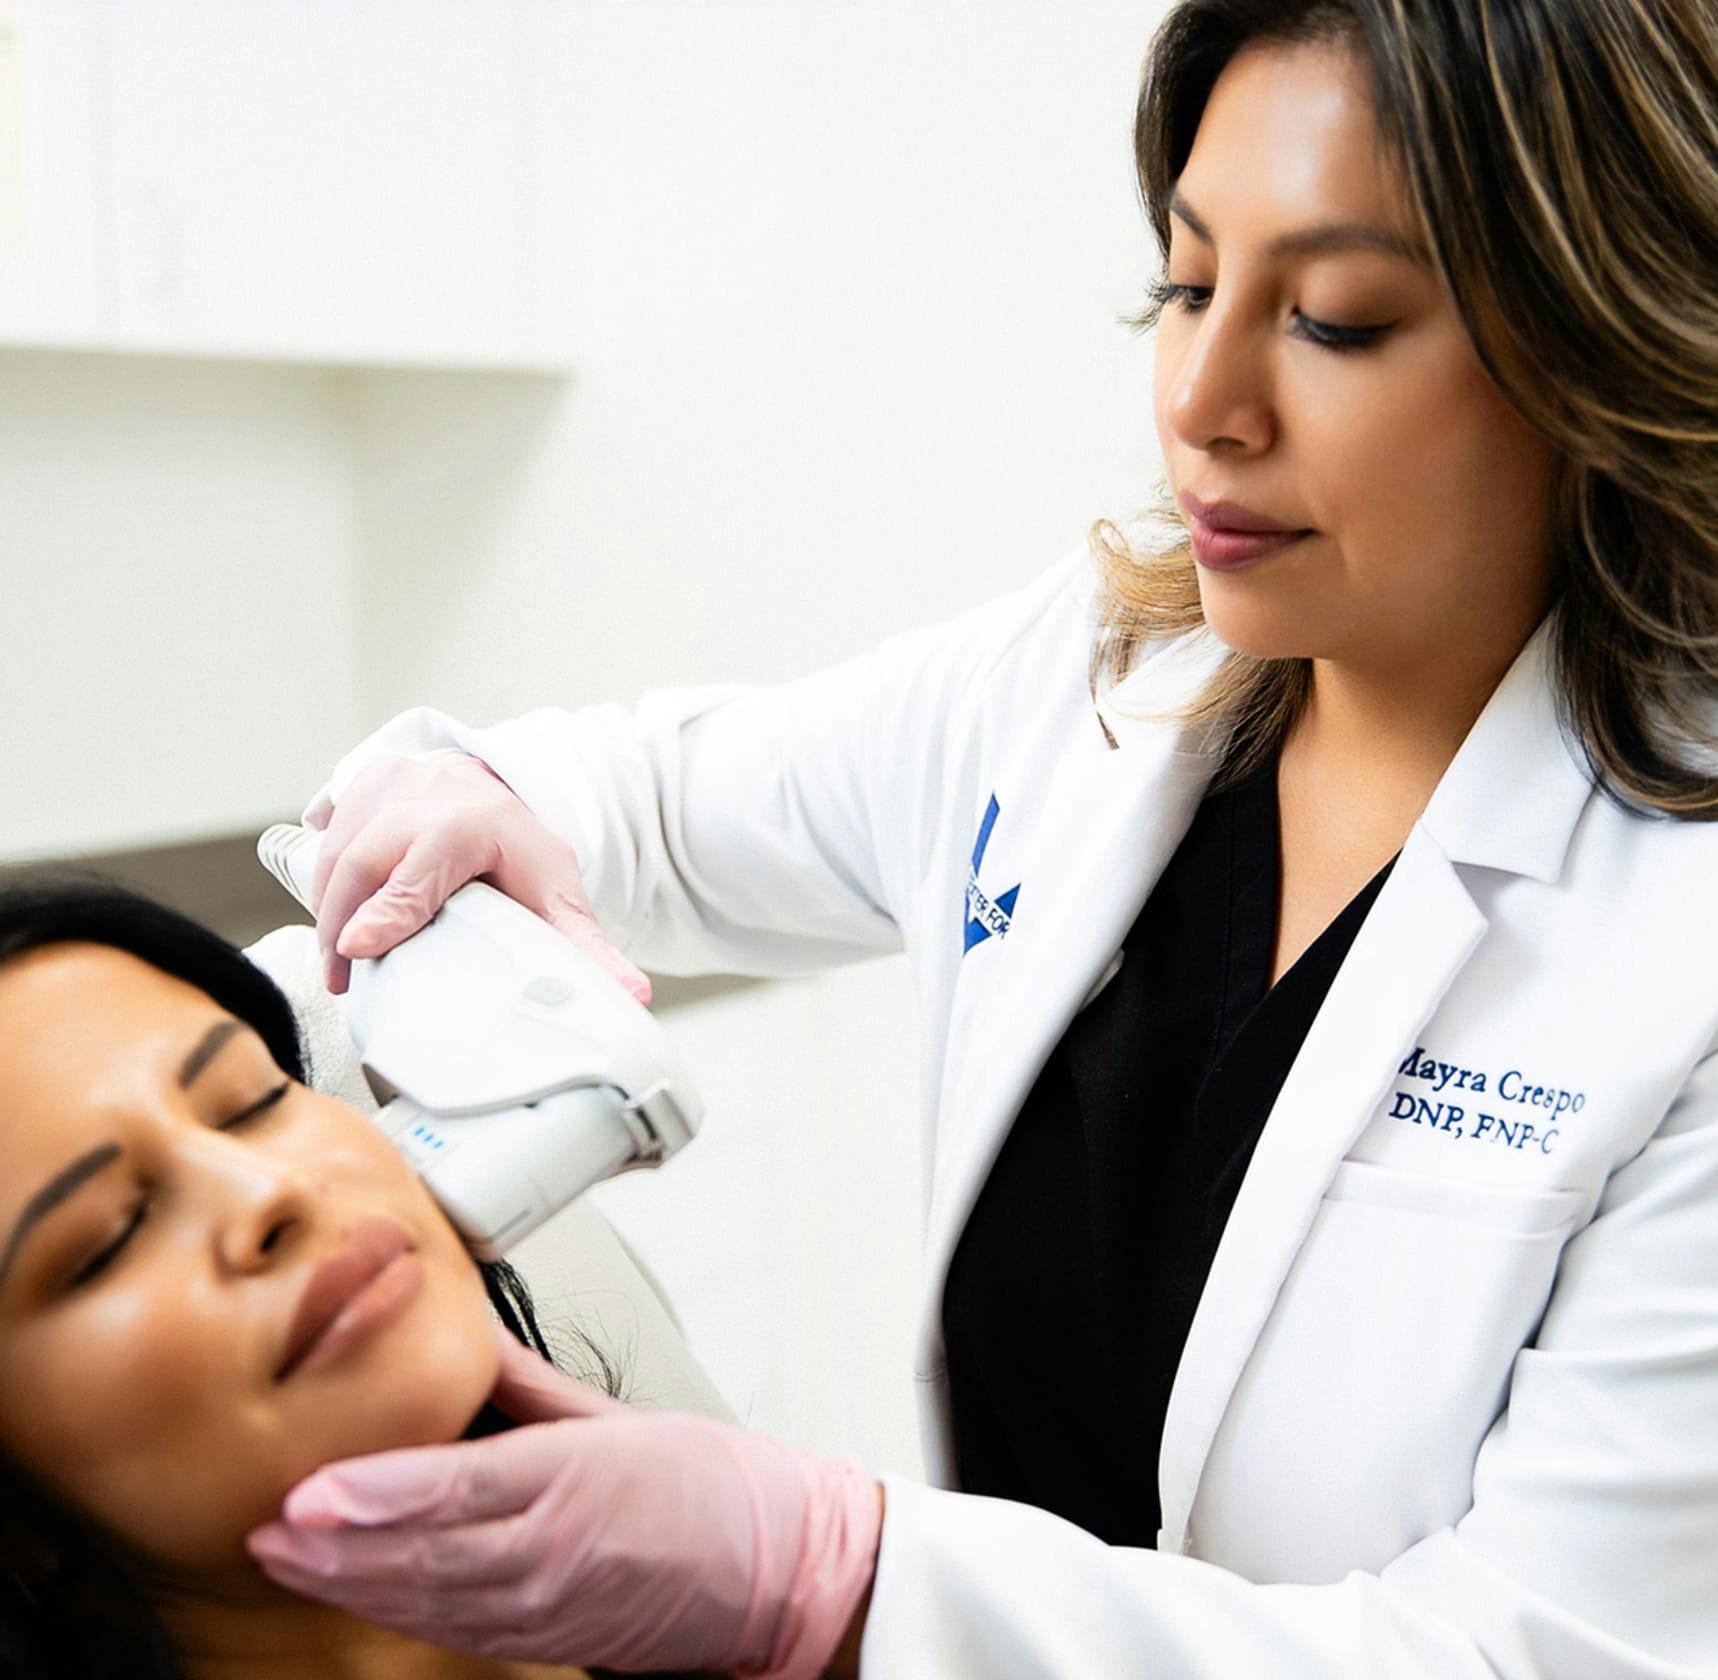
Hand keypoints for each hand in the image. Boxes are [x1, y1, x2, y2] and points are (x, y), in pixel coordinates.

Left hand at [246, 1326, 883, 1678]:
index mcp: (577, 1477)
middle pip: (425, 1554)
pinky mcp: (541, 1635)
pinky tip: (350, 1589)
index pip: (462, 1488)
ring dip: (347, 1583)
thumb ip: (527, 1381)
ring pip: (426, 1598)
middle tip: (264, 1528)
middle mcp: (553, 1549)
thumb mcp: (620, 1413)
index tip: (313, 1490)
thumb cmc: (708, 1487)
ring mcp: (544, 1603)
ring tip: (282, 1557)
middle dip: (335, 1547)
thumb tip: (463, 1337)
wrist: (772, 1570)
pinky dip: (392, 1608)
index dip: (380, 1494)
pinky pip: (451, 1626)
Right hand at [304, 750, 650, 1006]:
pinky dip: (323, 880)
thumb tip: (633, 998)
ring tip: (337, 961)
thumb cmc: (521, 853)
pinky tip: (334, 915)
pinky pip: (327, 835)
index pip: (423, 870)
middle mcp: (427, 793)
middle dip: (342, 925)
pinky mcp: (359, 783)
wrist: (498, 791)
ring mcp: (389, 783)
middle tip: (340, 979)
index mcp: (478, 822)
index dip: (390, 910)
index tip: (358, 948)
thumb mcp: (558, 896)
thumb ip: (585, 949)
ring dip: (329, 908)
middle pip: (364, 864)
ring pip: (337, 852)